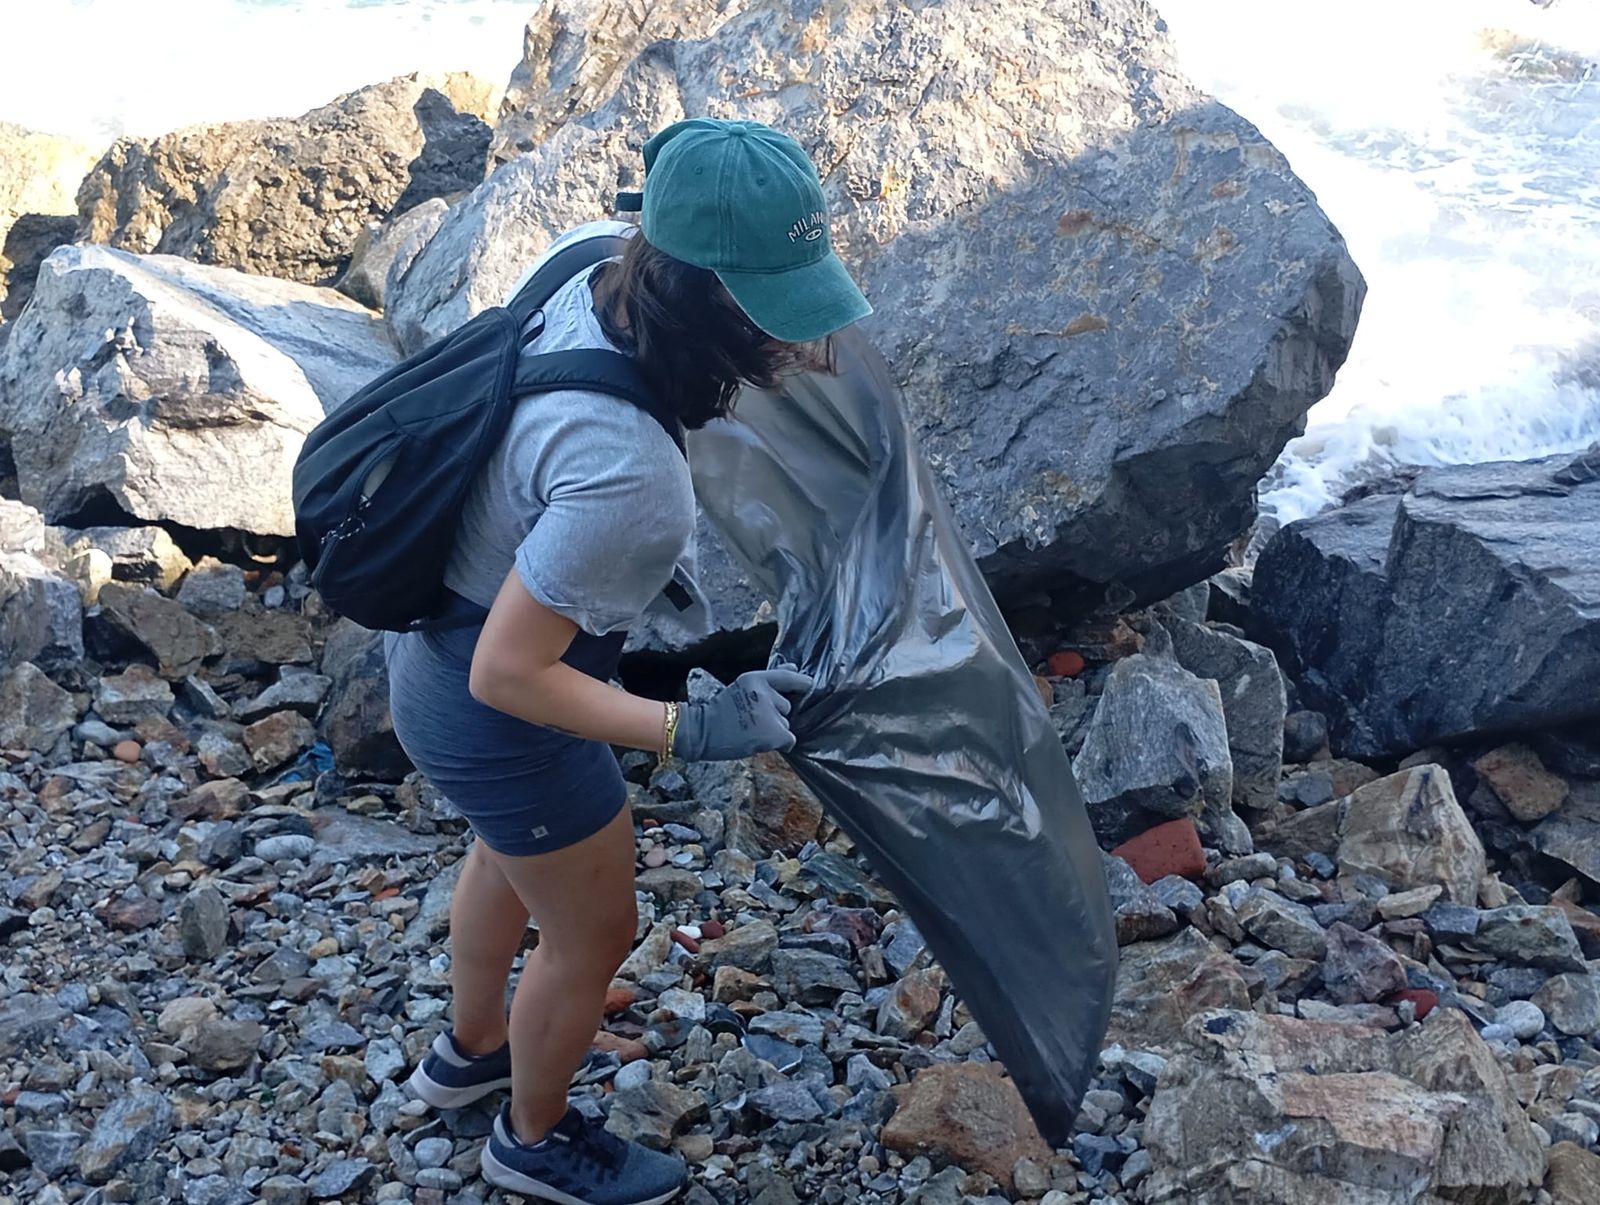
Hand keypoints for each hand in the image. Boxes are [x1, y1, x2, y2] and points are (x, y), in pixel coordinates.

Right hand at [673, 668, 813, 761]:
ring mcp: (768, 713)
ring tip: (750, 731)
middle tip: (752, 720)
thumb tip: (794, 668)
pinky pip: (788, 739)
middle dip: (775, 715)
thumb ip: (768, 680)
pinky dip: (780, 744)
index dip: (800, 681)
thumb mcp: (741, 688)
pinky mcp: (772, 732)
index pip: (786, 677)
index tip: (809, 684)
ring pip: (785, 724)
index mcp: (754, 678)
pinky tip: (760, 743)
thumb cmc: (720, 712)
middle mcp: (763, 693)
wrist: (700, 732)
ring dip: (774, 731)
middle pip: (787, 706)